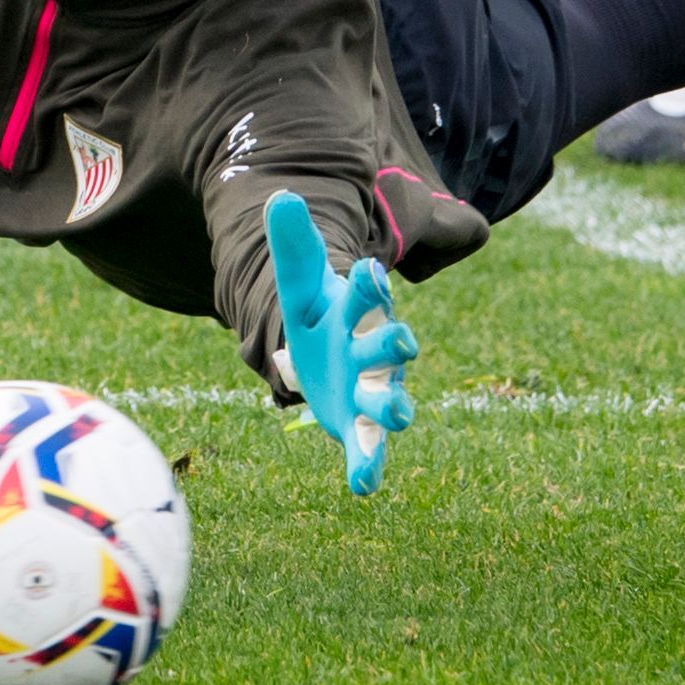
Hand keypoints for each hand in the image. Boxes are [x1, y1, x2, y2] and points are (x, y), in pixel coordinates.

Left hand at [266, 189, 417, 494]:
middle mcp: (373, 351)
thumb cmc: (318, 317)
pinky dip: (367, 467)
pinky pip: (367, 449)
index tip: (367, 270)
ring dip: (393, 407)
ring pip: (387, 400)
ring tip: (400, 414)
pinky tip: (363, 487)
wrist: (324, 356)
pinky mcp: (359, 426)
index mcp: (358, 312)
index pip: (366, 293)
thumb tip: (280, 197)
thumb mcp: (299, 283)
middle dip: (395, 345)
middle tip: (404, 343)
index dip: (367, 283)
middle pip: (388, 347)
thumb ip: (295, 244)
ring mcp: (370, 390)